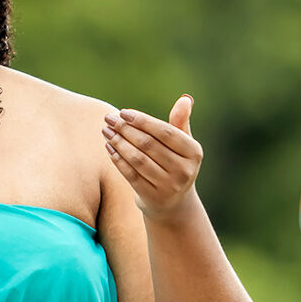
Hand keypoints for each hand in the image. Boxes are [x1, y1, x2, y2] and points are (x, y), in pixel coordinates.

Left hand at [104, 95, 203, 220]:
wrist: (174, 202)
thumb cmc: (175, 163)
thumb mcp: (182, 144)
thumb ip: (181, 121)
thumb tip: (185, 98)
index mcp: (194, 152)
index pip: (165, 132)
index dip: (143, 121)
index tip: (123, 112)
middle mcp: (184, 171)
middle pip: (148, 145)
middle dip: (126, 129)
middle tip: (109, 119)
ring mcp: (169, 186)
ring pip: (138, 159)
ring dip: (119, 143)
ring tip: (106, 131)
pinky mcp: (153, 198)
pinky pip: (130, 175)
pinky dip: (118, 160)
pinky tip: (109, 147)